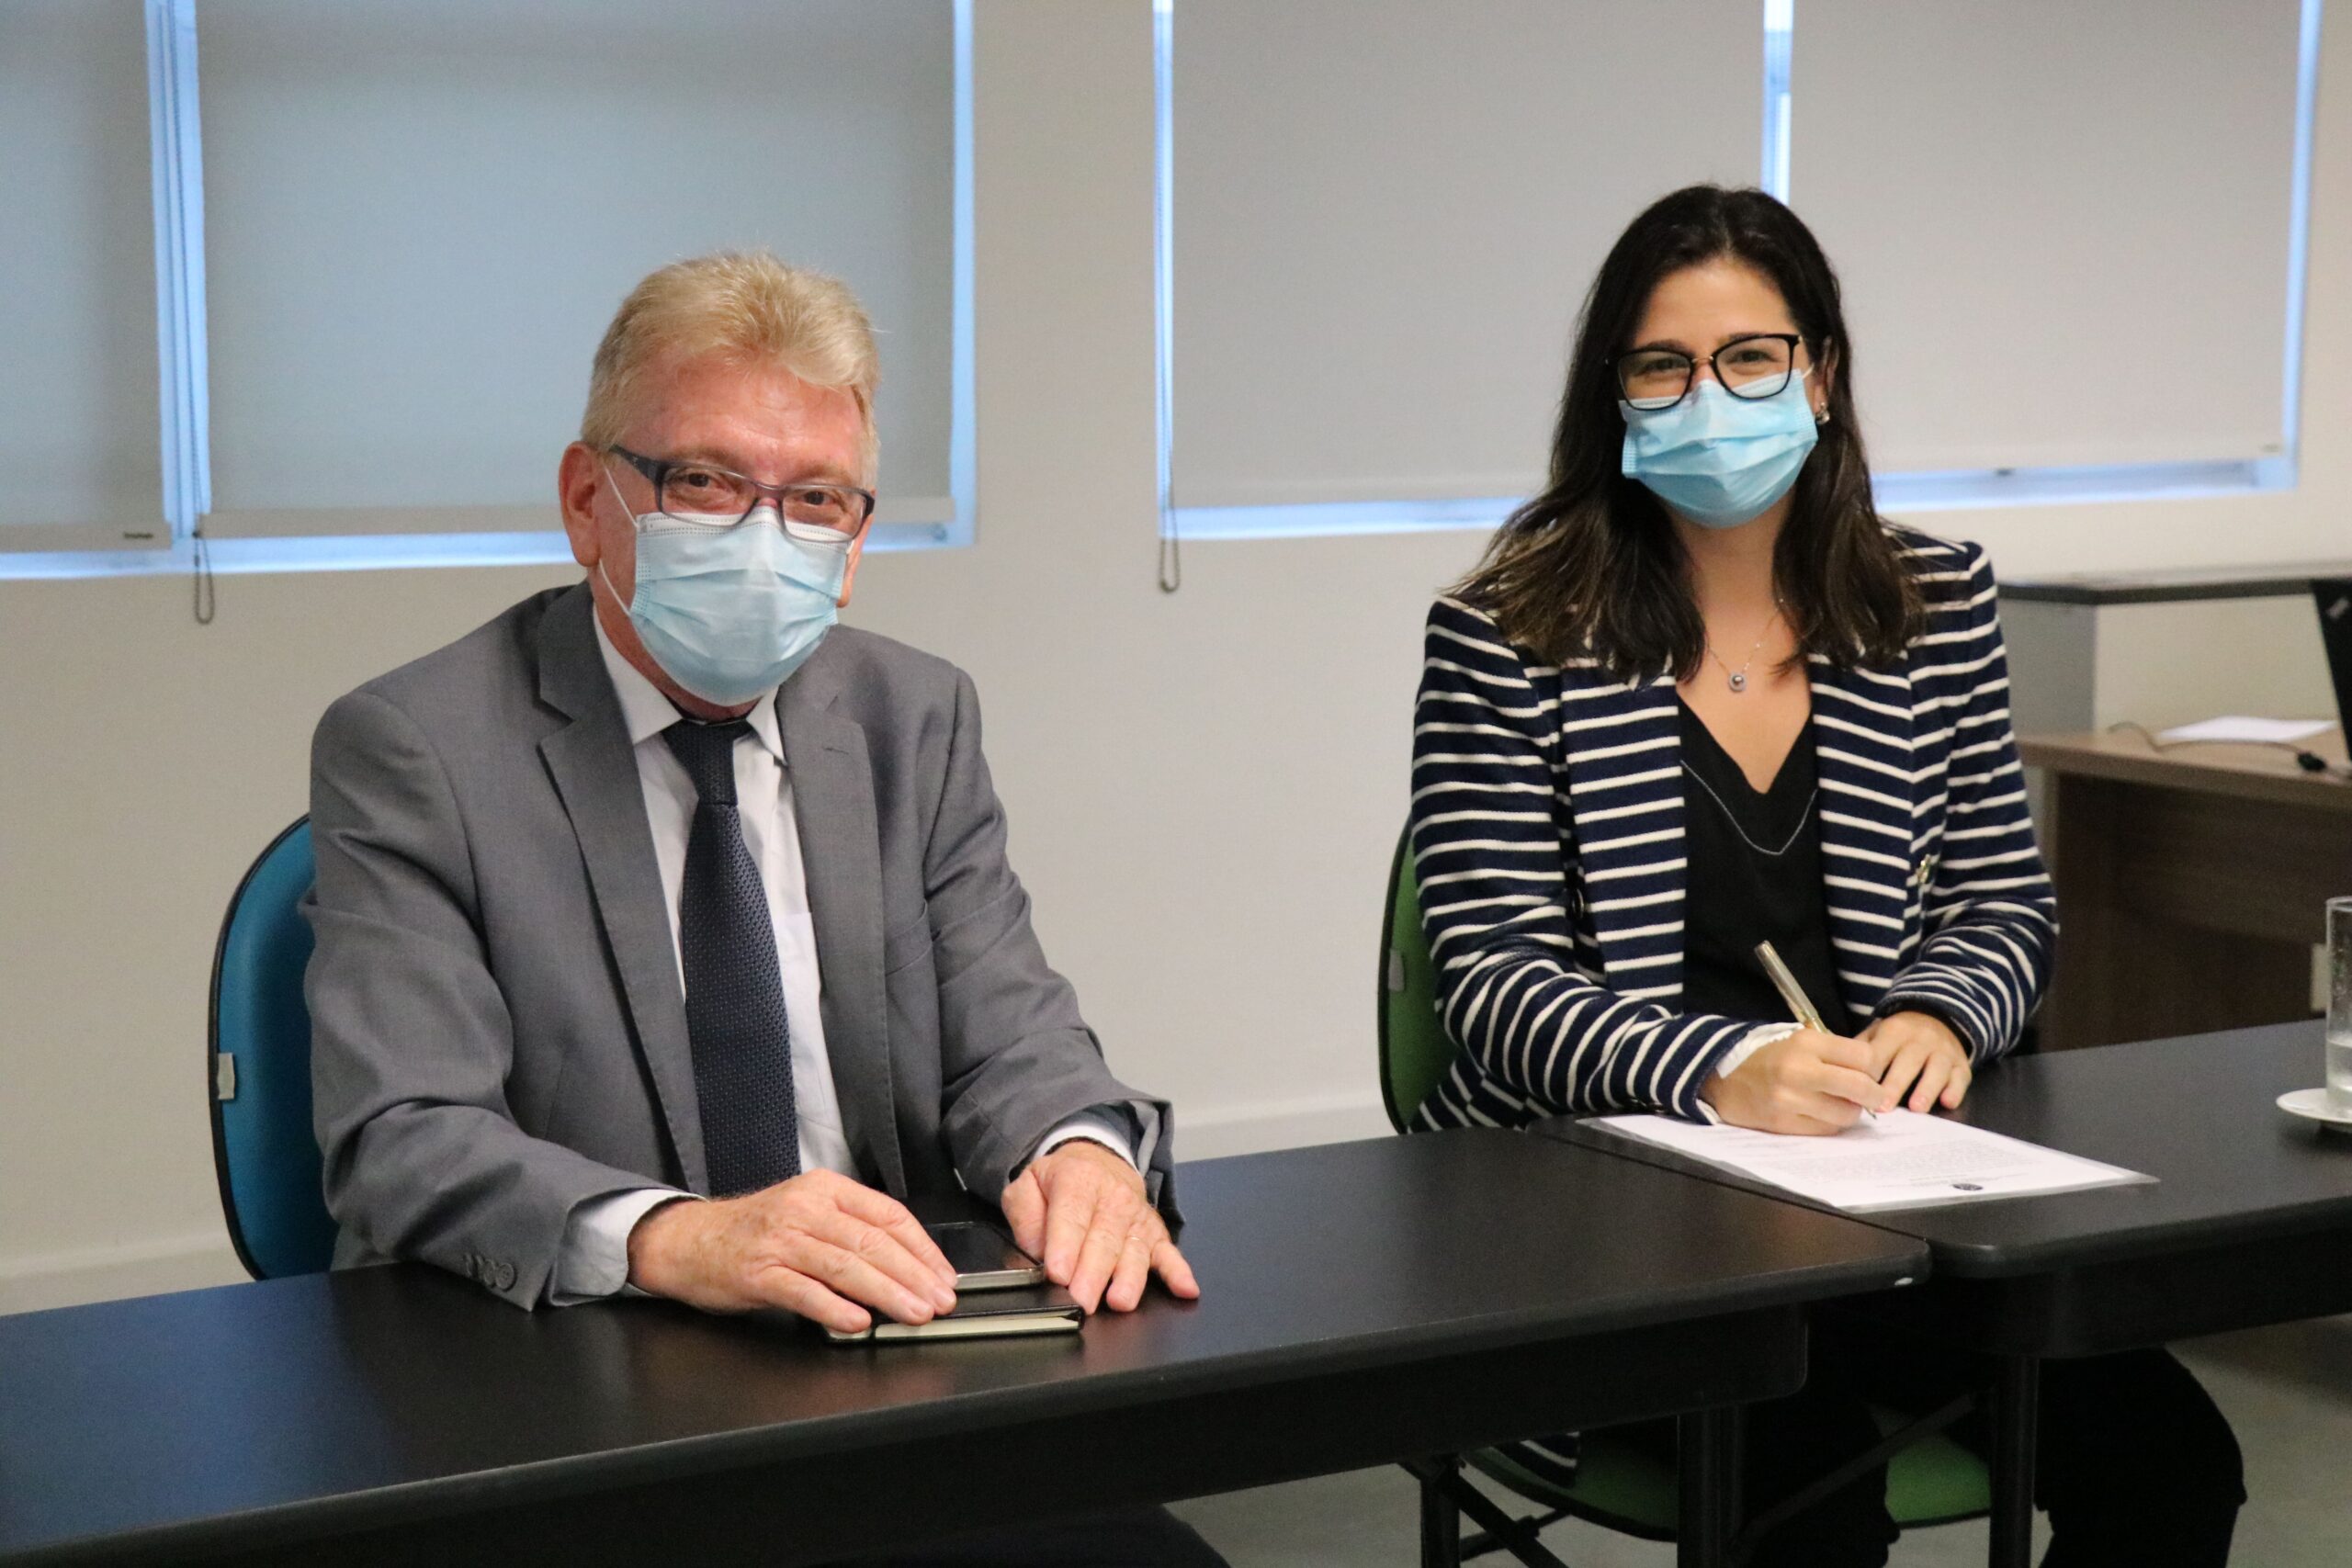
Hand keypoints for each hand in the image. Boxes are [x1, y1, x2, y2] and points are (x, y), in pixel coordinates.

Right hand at [624, 1169, 958, 1332]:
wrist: (687, 1240)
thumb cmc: (755, 1232)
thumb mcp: (806, 1214)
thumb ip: (850, 1232)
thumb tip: (906, 1267)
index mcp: (826, 1189)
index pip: (888, 1215)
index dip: (923, 1248)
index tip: (944, 1276)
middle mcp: (805, 1208)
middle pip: (872, 1242)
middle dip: (914, 1275)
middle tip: (939, 1301)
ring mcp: (780, 1239)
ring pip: (845, 1265)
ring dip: (886, 1293)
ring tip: (913, 1313)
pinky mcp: (758, 1272)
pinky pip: (804, 1291)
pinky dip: (835, 1308)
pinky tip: (858, 1322)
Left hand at [1000, 1140, 1198, 1313]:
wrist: (1096, 1160)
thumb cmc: (1062, 1181)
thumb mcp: (1028, 1185)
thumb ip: (1025, 1216)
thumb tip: (1033, 1252)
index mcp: (1077, 1180)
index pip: (1072, 1215)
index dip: (1064, 1246)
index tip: (1058, 1272)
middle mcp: (1113, 1197)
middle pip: (1104, 1239)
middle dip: (1093, 1272)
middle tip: (1081, 1300)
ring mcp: (1136, 1217)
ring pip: (1135, 1250)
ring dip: (1129, 1278)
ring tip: (1120, 1301)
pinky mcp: (1154, 1232)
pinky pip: (1169, 1253)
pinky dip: (1178, 1271)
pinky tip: (1185, 1288)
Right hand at [1698, 1027, 1893, 1133]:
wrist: (1722, 1077)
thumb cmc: (1769, 1057)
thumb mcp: (1799, 1041)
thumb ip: (1834, 1054)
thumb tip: (1873, 1077)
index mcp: (1805, 1042)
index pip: (1862, 1056)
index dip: (1874, 1068)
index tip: (1871, 1074)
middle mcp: (1798, 1069)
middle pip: (1859, 1086)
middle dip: (1874, 1096)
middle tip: (1875, 1099)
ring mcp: (1789, 1098)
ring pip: (1845, 1114)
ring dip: (1850, 1112)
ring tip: (1839, 1105)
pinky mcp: (1782, 1122)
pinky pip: (1825, 1129)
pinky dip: (1830, 1124)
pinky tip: (1820, 1114)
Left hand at [1861, 1010, 1972, 1112]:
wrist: (1939, 1017)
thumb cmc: (1900, 1035)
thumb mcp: (1878, 1033)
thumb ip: (1861, 1049)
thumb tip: (1838, 1071)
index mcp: (1894, 1032)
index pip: (1880, 1052)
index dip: (1870, 1071)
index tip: (1858, 1090)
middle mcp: (1920, 1039)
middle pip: (1908, 1061)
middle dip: (1896, 1084)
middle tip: (1884, 1107)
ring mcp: (1943, 1051)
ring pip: (1936, 1069)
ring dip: (1927, 1088)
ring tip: (1917, 1108)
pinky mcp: (1961, 1063)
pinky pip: (1961, 1076)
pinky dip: (1956, 1089)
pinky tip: (1949, 1102)